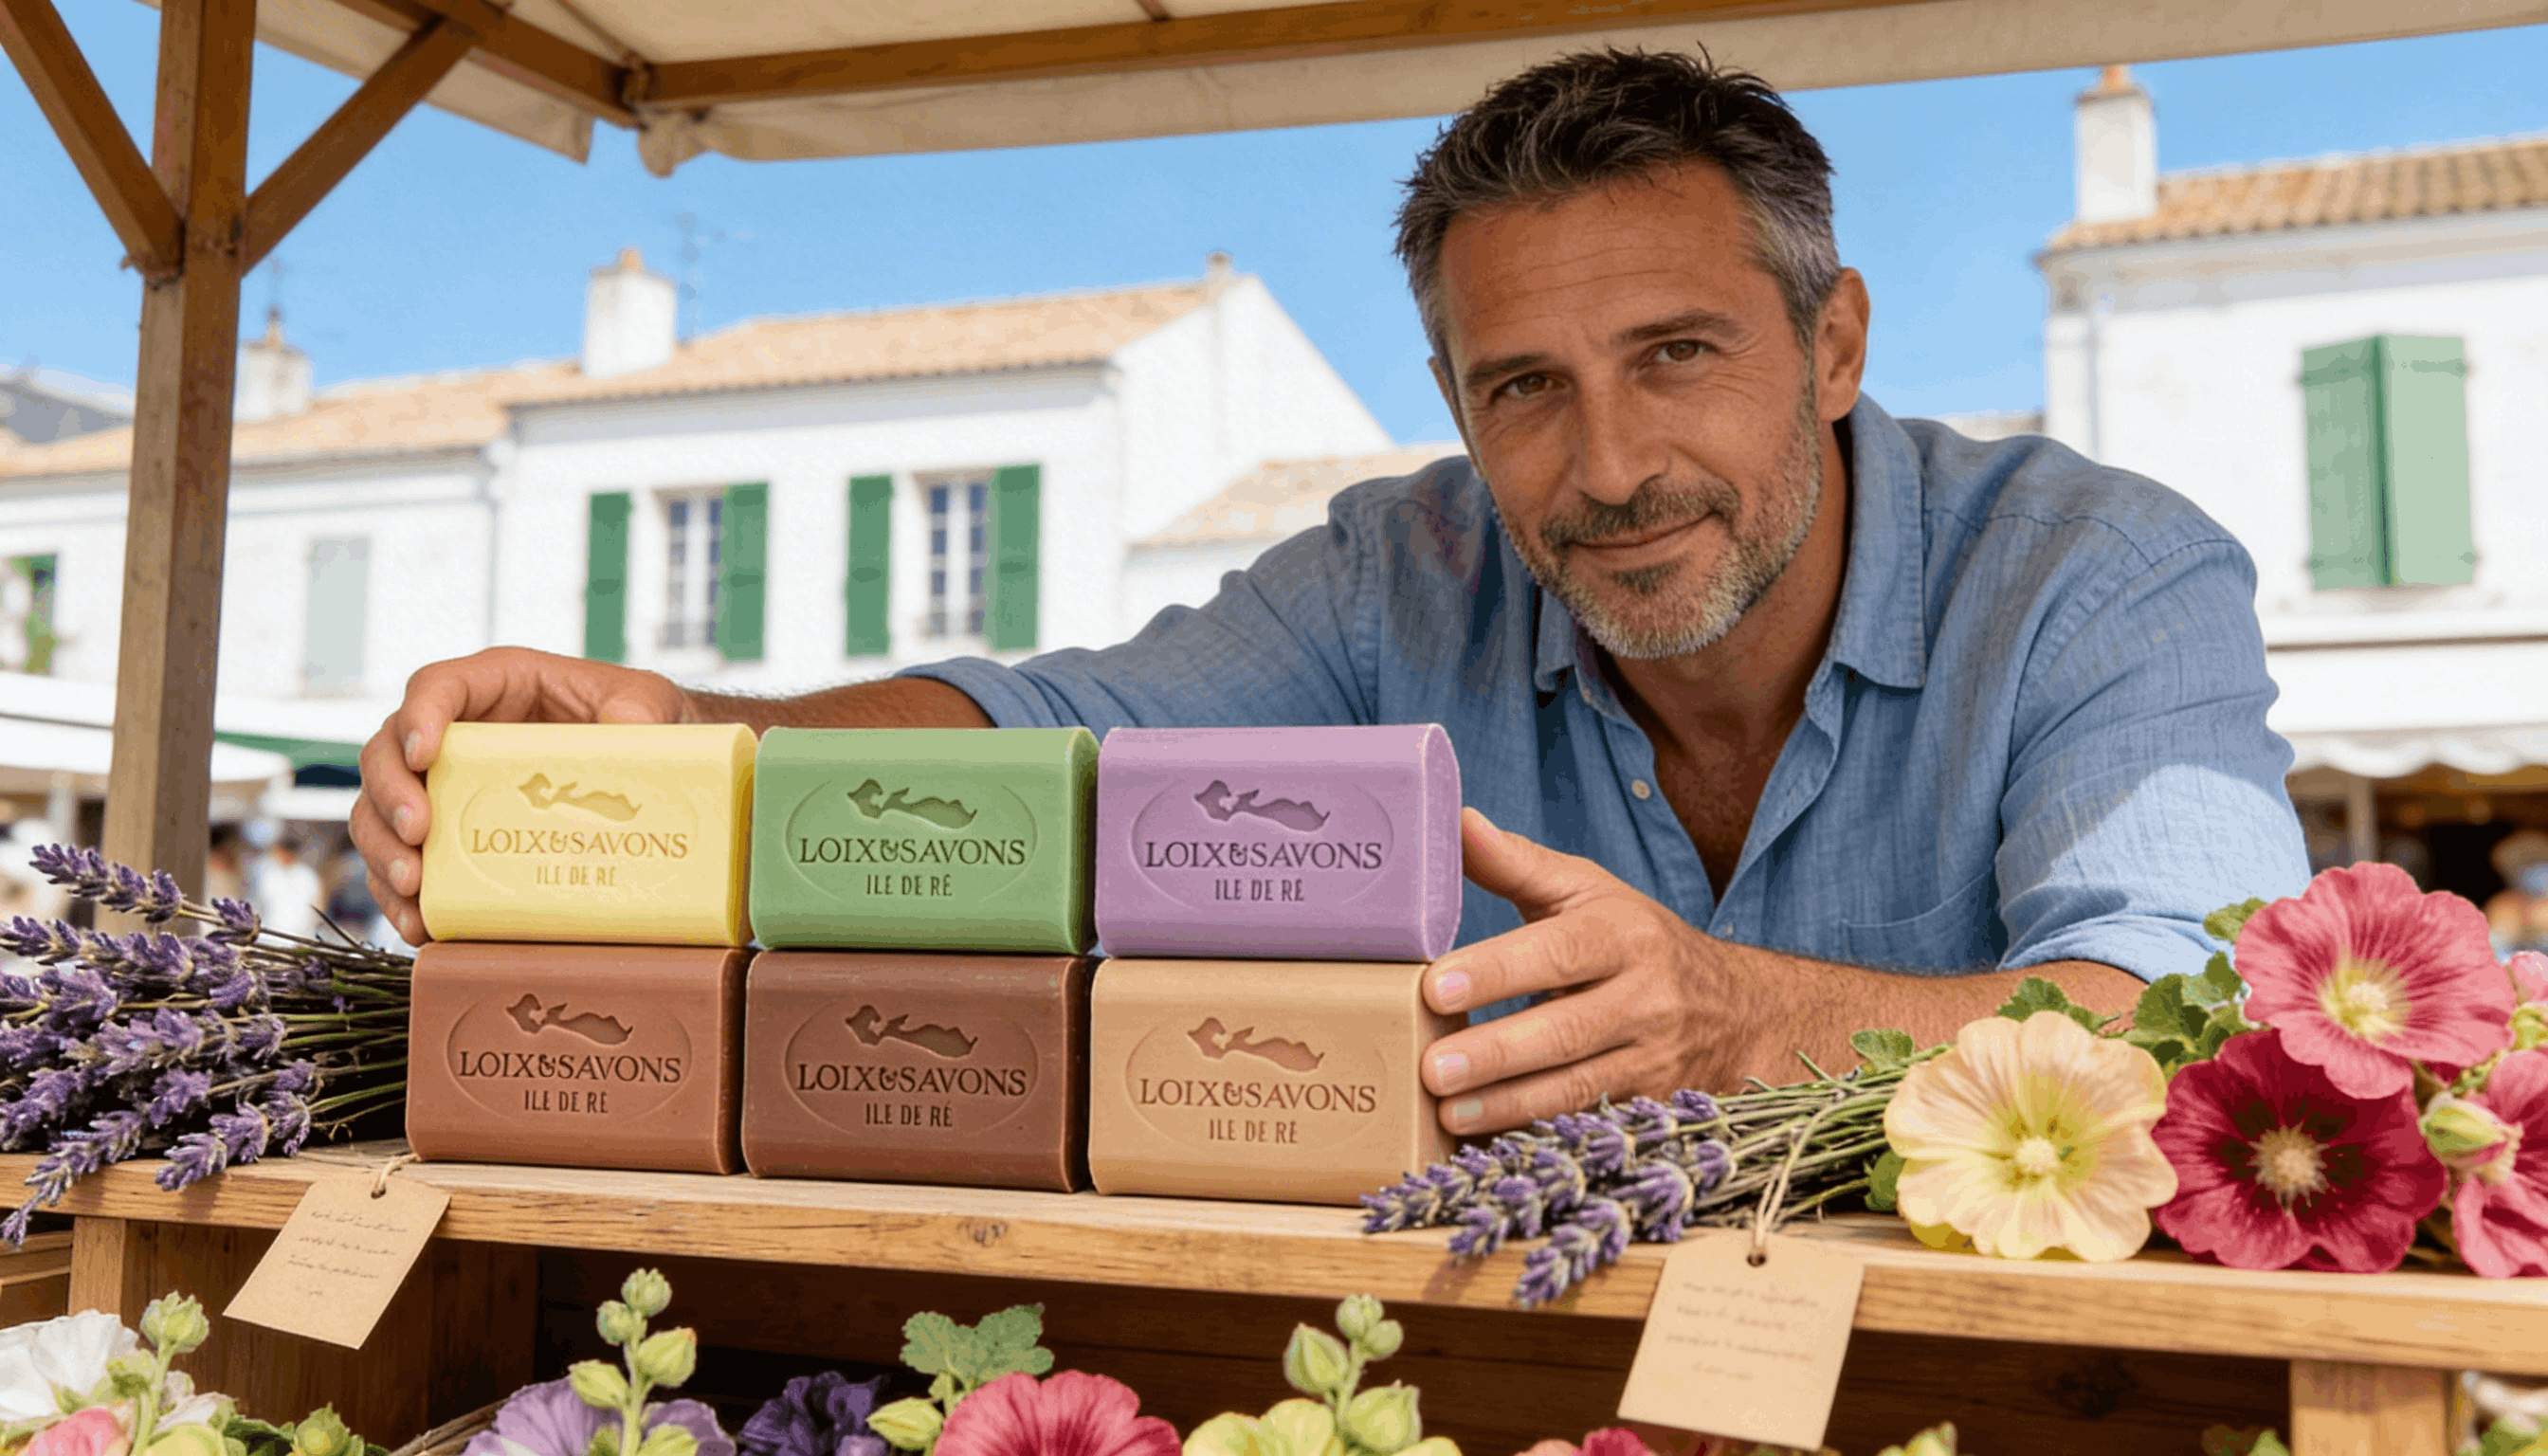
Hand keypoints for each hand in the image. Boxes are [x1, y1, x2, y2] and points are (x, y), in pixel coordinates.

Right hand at [352, 648, 688, 942]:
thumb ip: (640, 708)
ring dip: (384, 851)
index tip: (424, 754)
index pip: (435, 687)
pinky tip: (420, 922)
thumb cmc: (636, 724)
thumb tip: (630, 729)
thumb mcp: (647, 703)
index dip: (418, 717)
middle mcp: (456, 732)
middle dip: (391, 795)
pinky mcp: (451, 835)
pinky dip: (401, 894)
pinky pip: (402, 860)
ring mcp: (446, 785)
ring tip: (414, 887)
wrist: (648, 775)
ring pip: (379, 811)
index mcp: (495, 685)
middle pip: (386, 753)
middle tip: (418, 834)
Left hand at [1420, 808, 1764, 1133]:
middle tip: (1433, 1068)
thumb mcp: (1589, 893)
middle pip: (1567, 1030)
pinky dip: (1541, 1136)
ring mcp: (1655, 1059)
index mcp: (1623, 935)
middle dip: (1497, 1052)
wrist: (1736, 1009)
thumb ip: (1519, 864)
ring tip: (1448, 1113)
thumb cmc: (1637, 940)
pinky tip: (1489, 1144)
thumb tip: (1457, 823)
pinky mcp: (1653, 1106)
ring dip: (1510, 1106)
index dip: (1498, 971)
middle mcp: (1646, 998)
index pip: (1558, 952)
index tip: (1437, 987)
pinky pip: (1592, 1123)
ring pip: (1579, 1087)